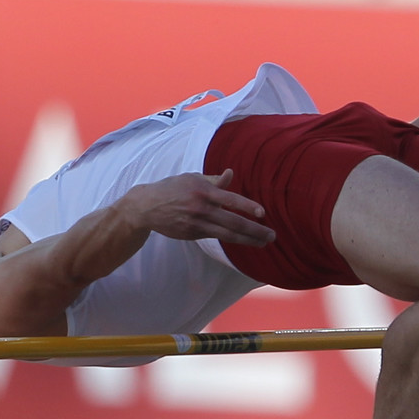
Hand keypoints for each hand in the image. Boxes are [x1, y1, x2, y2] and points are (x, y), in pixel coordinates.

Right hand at [121, 169, 274, 246]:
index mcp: (203, 191)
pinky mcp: (192, 234)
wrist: (147, 206)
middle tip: (272, 236)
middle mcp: (201, 208)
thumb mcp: (192, 178)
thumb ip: (214, 180)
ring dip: (248, 240)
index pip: (230, 200)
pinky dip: (232, 239)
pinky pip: (216, 236)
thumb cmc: (173, 188)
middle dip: (255, 230)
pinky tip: (245, 240)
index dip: (247, 207)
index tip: (262, 213)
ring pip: (227, 234)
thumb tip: (232, 175)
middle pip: (233, 222)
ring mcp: (197, 224)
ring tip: (263, 242)